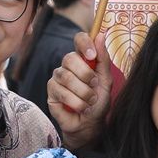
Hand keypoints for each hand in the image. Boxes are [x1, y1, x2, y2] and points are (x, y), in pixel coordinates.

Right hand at [45, 32, 112, 147]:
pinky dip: (76, 102)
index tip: (92, 56)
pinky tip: (81, 107)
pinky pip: (61, 92)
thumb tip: (99, 35)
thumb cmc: (98, 101)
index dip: (84, 44)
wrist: (90, 123)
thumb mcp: (106, 80)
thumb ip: (102, 59)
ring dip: (83, 92)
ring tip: (90, 101)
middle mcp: (67, 66)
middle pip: (70, 58)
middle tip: (94, 86)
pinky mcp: (51, 91)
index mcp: (82, 58)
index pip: (79, 39)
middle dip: (86, 75)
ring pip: (66, 77)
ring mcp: (57, 78)